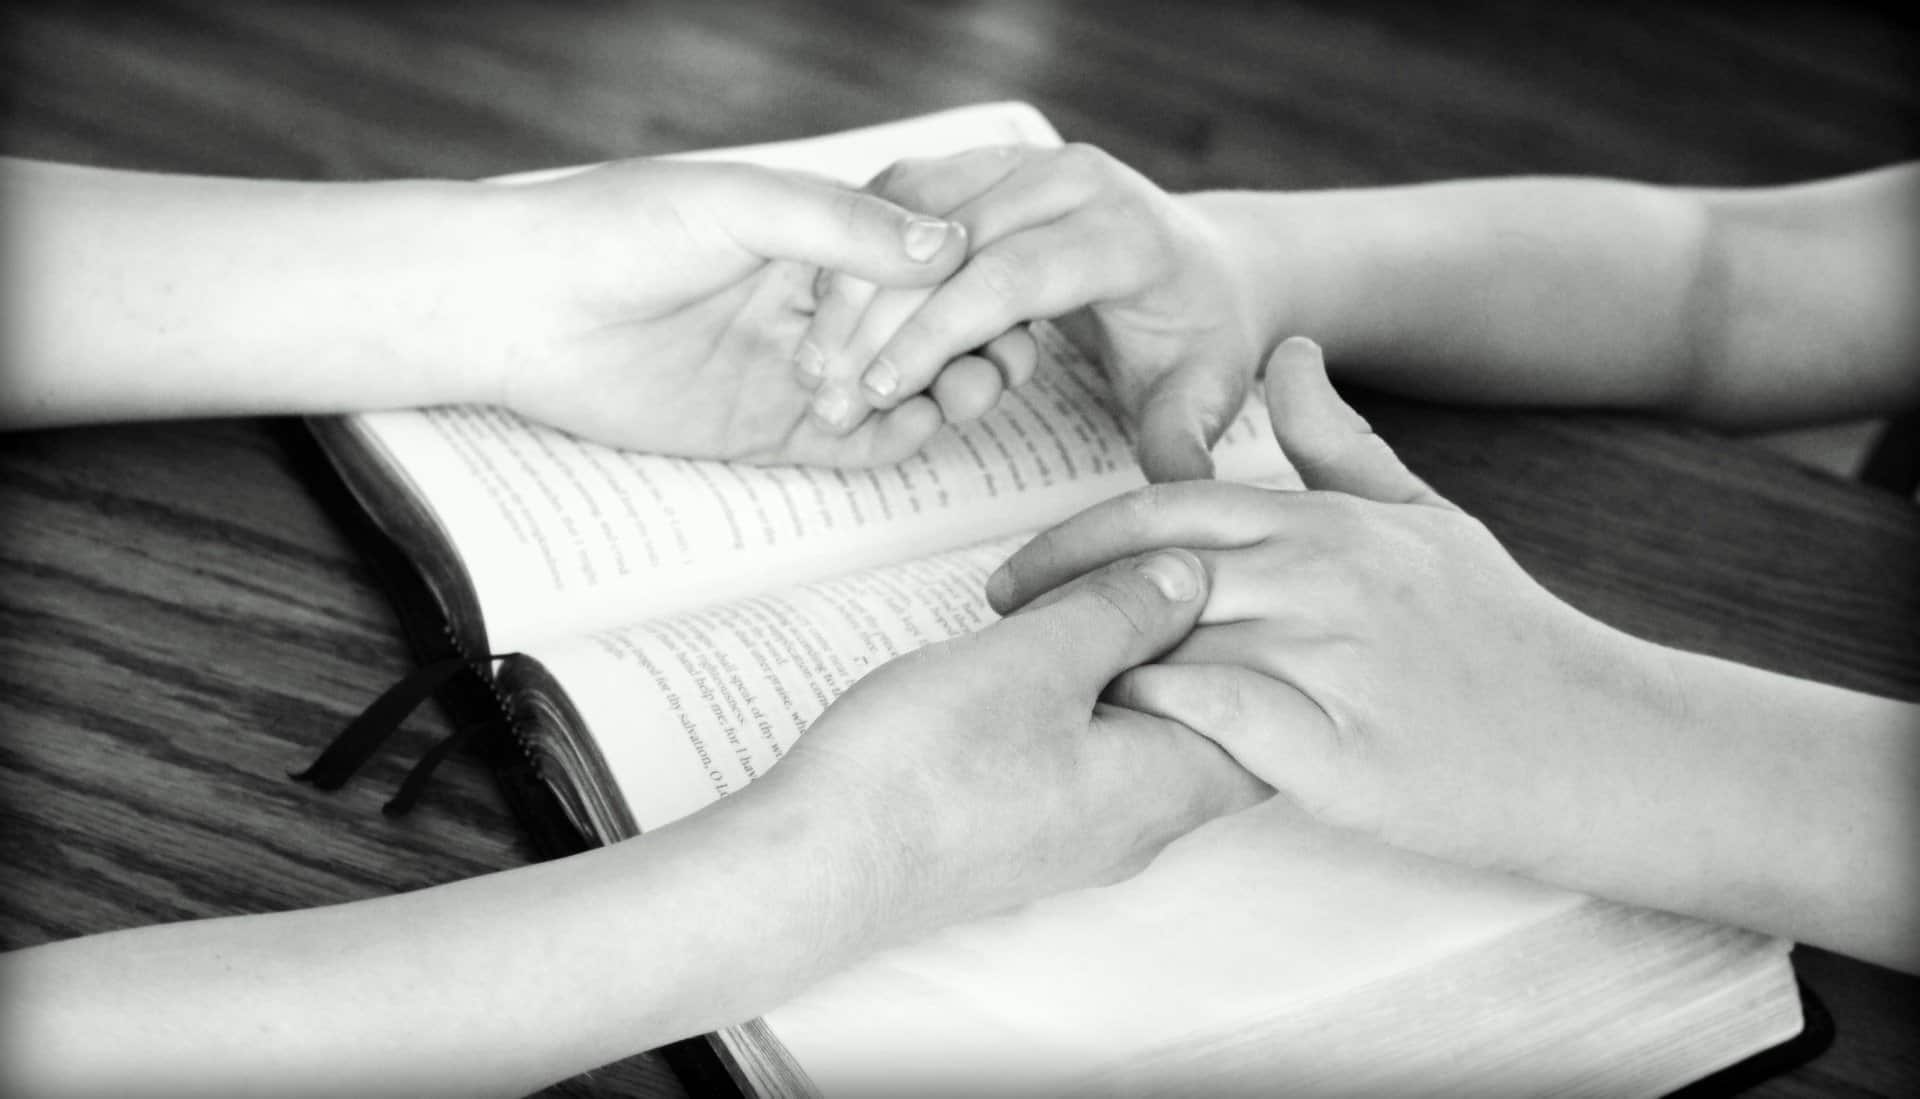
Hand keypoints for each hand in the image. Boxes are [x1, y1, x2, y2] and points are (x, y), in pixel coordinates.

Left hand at [480, 158, 969, 464]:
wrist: (520, 307)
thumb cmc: (617, 230)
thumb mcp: (742, 205)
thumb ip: (844, 227)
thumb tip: (949, 246)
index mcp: (816, 237)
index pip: (922, 262)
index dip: (970, 282)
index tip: (1006, 294)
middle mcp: (816, 304)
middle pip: (926, 331)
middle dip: (973, 343)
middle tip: (1001, 358)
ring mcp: (796, 370)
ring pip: (901, 390)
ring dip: (946, 392)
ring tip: (968, 392)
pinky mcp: (766, 430)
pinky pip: (852, 445)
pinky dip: (897, 440)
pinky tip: (920, 425)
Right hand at [747, 545, 1269, 934]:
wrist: (818, 865)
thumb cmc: (927, 768)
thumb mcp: (1037, 657)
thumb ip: (1126, 612)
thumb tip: (1190, 580)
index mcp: (1164, 787)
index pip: (1268, 722)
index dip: (1255, 641)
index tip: (1219, 574)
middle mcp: (1136, 828)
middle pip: (1205, 727)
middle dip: (1187, 647)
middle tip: (1146, 575)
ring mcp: (1076, 839)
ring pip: (1139, 741)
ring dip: (1121, 670)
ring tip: (1078, 604)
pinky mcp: (1021, 834)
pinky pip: (1084, 761)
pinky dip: (1077, 702)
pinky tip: (1029, 658)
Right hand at [793, 144, 1263, 480]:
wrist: (1205, 266)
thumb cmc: (1199, 335)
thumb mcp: (1204, 391)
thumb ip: (1184, 438)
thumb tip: (1179, 485)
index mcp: (1123, 232)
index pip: (1006, 278)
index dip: (934, 336)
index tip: (879, 392)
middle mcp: (1071, 180)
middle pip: (943, 242)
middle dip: (875, 318)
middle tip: (825, 390)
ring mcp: (1025, 162)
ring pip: (909, 209)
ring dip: (853, 284)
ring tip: (815, 362)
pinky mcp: (988, 164)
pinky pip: (903, 195)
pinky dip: (859, 252)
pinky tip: (828, 318)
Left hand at [984, 339, 1682, 877]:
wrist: (1598, 742)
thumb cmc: (1500, 634)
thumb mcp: (1424, 517)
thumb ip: (1340, 441)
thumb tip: (1288, 352)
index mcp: (1325, 522)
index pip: (1162, 511)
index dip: (1072, 542)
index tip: (1016, 576)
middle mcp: (1320, 577)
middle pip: (1144, 572)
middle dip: (1052, 600)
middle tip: (995, 630)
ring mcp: (1330, 661)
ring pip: (1167, 644)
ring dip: (1089, 669)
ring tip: (1029, 699)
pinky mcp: (1340, 751)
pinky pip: (1215, 725)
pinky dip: (1155, 729)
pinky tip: (1114, 747)